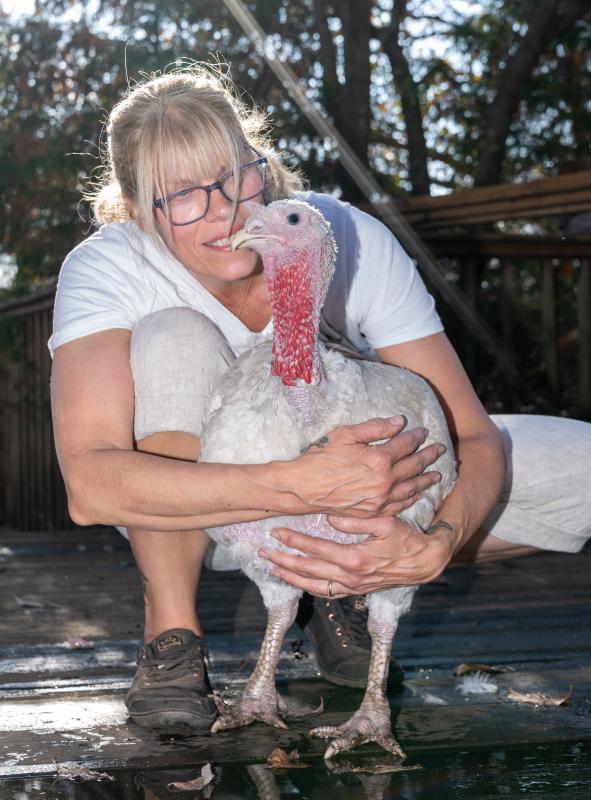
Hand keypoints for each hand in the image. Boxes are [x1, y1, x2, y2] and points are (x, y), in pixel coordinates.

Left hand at [259, 515, 456, 596]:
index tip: (276, 532)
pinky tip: (297, 581)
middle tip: (262, 552)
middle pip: (307, 570)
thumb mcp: (385, 522)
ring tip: (272, 569)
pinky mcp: (356, 591)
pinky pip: (327, 593)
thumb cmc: (406, 538)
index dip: (294, 540)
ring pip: (313, 586)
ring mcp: (352, 587)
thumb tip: (330, 517)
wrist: (425, 562)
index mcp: (354, 559)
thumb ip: (356, 521)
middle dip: (282, 560)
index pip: (315, 549)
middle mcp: (350, 577)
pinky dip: (309, 587)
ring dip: (290, 577)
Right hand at [285, 416, 444, 517]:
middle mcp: (385, 481)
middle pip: (414, 465)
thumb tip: (399, 422)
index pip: (405, 444)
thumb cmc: (321, 458)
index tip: (423, 432)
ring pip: (411, 487)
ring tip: (438, 474)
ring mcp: (380, 499)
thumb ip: (375, 428)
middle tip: (440, 449)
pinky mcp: (373, 512)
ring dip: (426, 479)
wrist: (302, 488)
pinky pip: (399, 505)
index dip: (416, 436)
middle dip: (429, 455)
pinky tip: (418, 493)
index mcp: (379, 459)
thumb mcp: (346, 435)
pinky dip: (412, 498)